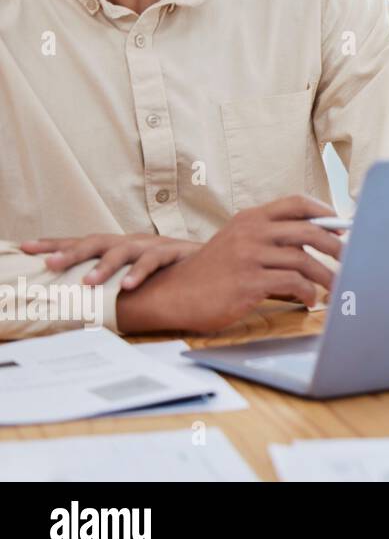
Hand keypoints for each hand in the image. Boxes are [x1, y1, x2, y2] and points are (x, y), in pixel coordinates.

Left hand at [20, 234, 200, 289]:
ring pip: (123, 250)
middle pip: (96, 241)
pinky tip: (127, 285)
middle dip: (71, 252)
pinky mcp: (172, 251)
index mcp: (118, 245)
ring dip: (104, 265)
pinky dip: (139, 273)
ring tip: (87, 282)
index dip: (54, 243)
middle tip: (50, 264)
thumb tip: (76, 297)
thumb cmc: (169, 273)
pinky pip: (154, 260)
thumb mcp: (135, 274)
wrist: (214, 262)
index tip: (25, 247)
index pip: (81, 241)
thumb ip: (113, 280)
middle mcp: (131, 241)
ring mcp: (151, 244)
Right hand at [115, 195, 343, 334]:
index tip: (343, 225)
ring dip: (326, 276)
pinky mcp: (248, 282)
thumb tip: (314, 241)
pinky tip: (309, 301)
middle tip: (351, 258)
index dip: (324, 212)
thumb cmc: (213, 271)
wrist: (174, 294)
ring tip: (334, 288)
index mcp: (251, 218)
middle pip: (309, 231)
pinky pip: (292, 283)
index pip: (296, 203)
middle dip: (337, 245)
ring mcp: (249, 256)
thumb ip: (269, 236)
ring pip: (304, 260)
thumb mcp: (237, 241)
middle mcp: (251, 232)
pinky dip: (308, 293)